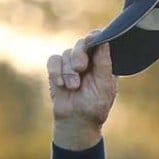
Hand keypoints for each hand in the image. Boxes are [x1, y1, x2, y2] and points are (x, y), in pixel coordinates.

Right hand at [47, 32, 117, 149]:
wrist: (77, 121)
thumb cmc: (95, 105)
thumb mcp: (104, 86)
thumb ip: (104, 63)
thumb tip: (105, 41)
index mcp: (103, 61)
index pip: (99, 41)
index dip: (95, 37)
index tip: (92, 39)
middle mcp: (88, 59)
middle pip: (81, 44)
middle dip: (79, 55)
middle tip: (80, 68)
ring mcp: (71, 63)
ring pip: (66, 53)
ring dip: (68, 71)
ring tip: (73, 87)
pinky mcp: (57, 69)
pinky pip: (53, 60)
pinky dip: (56, 71)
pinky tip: (61, 84)